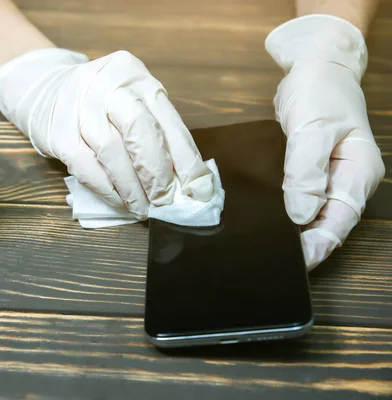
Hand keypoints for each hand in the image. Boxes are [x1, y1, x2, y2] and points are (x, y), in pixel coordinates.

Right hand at [0, 49, 214, 218]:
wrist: (46, 92)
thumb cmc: (100, 104)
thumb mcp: (131, 102)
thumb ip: (158, 133)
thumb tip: (186, 182)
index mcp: (133, 74)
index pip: (167, 119)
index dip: (185, 158)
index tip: (198, 189)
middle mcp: (105, 85)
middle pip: (139, 129)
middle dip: (157, 172)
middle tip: (167, 200)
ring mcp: (78, 108)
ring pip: (112, 152)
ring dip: (133, 188)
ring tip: (145, 209)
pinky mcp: (59, 133)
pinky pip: (87, 168)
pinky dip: (108, 190)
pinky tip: (121, 202)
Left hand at [266, 15, 385, 269]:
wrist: (316, 68)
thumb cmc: (320, 93)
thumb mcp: (313, 129)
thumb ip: (307, 171)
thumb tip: (302, 214)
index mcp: (359, 173)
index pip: (341, 220)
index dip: (319, 244)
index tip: (295, 261)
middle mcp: (348, 180)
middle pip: (329, 223)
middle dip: (306, 244)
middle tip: (274, 260)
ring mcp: (331, 176)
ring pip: (315, 214)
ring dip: (296, 231)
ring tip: (269, 247)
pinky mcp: (312, 171)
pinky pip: (302, 198)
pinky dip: (289, 212)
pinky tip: (270, 221)